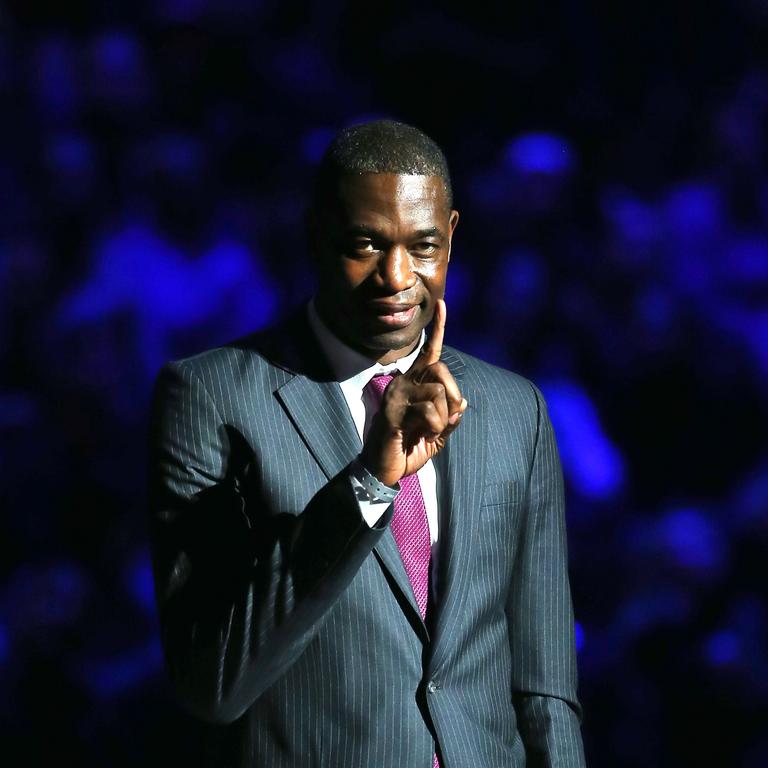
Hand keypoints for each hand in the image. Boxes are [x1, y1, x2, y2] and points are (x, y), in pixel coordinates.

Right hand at [360, 299, 467, 486]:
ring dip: (441, 419)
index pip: (429, 353)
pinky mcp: (393, 411)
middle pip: (441, 370)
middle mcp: (403, 383)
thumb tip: (462, 403)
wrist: (384, 470)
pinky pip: (428, 410)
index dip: (439, 330)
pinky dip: (433, 427)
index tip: (442, 303)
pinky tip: (419, 435)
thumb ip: (450, 418)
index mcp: (414, 385)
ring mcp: (397, 395)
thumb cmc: (408, 450)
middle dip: (453, 396)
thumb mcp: (437, 435)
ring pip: (437, 392)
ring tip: (426, 431)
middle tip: (447, 419)